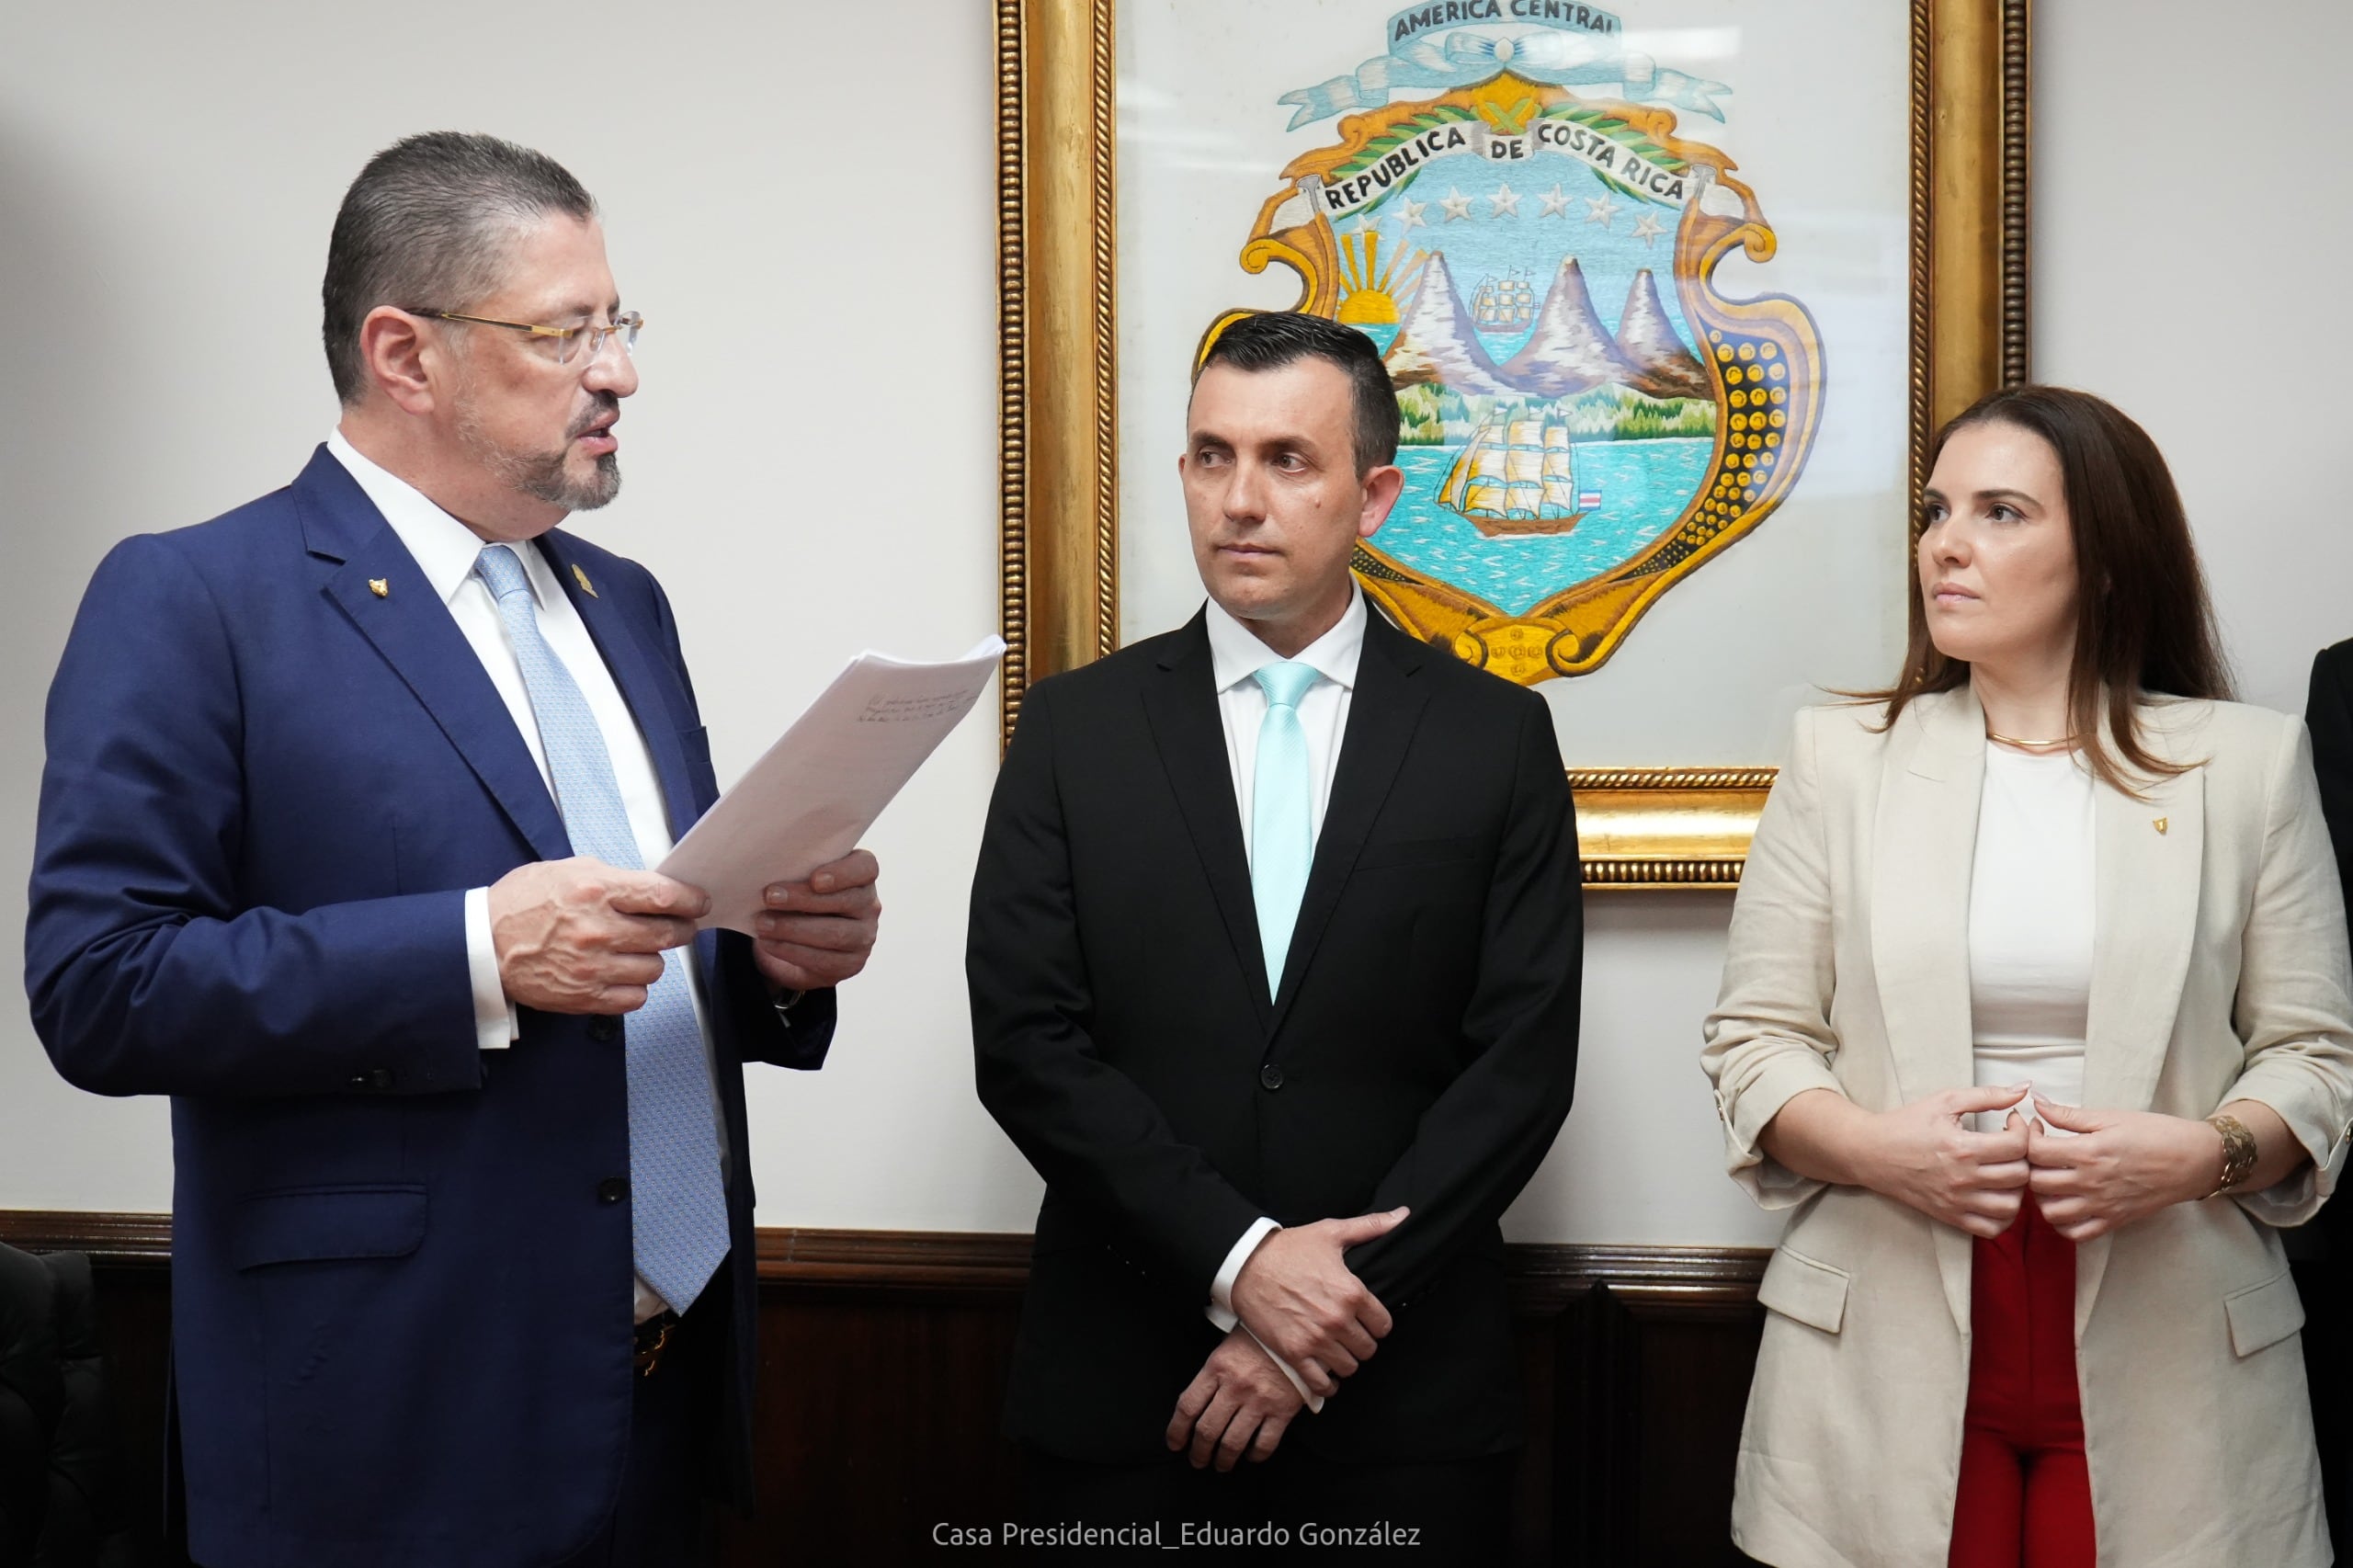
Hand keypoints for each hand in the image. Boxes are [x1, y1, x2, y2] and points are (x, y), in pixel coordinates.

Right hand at [487, 858, 706, 1013]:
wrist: (482, 945)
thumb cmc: (524, 903)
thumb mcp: (568, 870)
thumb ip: (615, 878)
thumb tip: (655, 888)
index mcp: (596, 891)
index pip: (663, 896)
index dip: (691, 900)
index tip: (699, 902)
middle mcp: (598, 930)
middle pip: (668, 934)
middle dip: (681, 929)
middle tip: (679, 926)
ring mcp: (593, 967)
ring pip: (655, 968)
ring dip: (653, 958)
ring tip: (636, 949)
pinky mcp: (585, 997)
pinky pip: (635, 997)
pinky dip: (635, 986)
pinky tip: (621, 972)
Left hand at [753, 849, 880, 992]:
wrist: (801, 941)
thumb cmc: (800, 899)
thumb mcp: (800, 880)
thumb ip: (796, 872)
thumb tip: (769, 873)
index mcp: (862, 875)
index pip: (866, 867)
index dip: (843, 873)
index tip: (814, 879)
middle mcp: (869, 905)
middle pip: (847, 900)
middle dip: (804, 899)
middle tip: (770, 896)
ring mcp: (864, 936)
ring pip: (836, 934)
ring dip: (794, 929)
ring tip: (763, 924)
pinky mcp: (851, 964)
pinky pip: (825, 960)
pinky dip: (792, 951)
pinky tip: (769, 943)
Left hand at [1165, 1329, 1304, 1470]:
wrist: (1297, 1334)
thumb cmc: (1258, 1340)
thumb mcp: (1226, 1349)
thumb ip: (1209, 1376)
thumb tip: (1192, 1407)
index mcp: (1216, 1368)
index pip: (1187, 1406)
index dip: (1176, 1431)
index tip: (1174, 1444)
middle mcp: (1235, 1386)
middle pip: (1207, 1430)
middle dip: (1198, 1452)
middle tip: (1197, 1460)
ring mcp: (1259, 1401)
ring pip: (1233, 1442)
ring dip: (1223, 1460)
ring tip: (1221, 1465)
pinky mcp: (1282, 1411)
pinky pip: (1264, 1444)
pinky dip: (1255, 1456)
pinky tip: (1250, 1456)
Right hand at [1228, 1208, 1405, 1396]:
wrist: (1246, 1263)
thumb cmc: (1289, 1247)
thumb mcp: (1331, 1232)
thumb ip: (1371, 1226)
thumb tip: (1402, 1216)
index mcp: (1352, 1292)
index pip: (1384, 1325)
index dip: (1377, 1324)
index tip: (1368, 1322)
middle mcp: (1338, 1319)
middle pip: (1368, 1349)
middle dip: (1361, 1343)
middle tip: (1350, 1337)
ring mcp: (1316, 1339)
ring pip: (1348, 1368)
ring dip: (1345, 1361)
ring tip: (1336, 1352)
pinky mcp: (1294, 1353)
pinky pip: (1321, 1383)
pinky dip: (1326, 1385)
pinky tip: (1325, 1376)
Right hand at [1850, 1086, 2033, 1237]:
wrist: (1871, 1153)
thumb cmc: (1907, 1124)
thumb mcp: (1945, 1101)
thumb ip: (1987, 1095)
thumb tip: (2025, 1088)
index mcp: (1962, 1147)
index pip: (2018, 1145)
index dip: (2023, 1129)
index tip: (2011, 1122)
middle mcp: (1962, 1178)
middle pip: (2020, 1175)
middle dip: (2023, 1156)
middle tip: (2011, 1145)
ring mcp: (1957, 1202)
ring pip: (2012, 1206)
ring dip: (2017, 1188)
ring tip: (2006, 1171)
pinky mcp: (1952, 1216)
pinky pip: (1993, 1228)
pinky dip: (2004, 1216)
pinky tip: (1997, 1195)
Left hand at [2026, 1097, 2217, 1240]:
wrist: (2194, 1160)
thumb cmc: (2155, 1133)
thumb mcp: (2111, 1117)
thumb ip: (2070, 1115)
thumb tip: (2037, 1104)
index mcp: (2089, 1153)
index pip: (2035, 1152)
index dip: (2027, 1137)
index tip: (2035, 1129)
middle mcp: (2091, 1183)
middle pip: (2036, 1182)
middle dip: (2029, 1166)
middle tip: (2038, 1154)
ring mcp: (2102, 1206)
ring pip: (2050, 1212)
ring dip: (2041, 1197)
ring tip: (2049, 1179)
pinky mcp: (2114, 1221)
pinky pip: (2076, 1234)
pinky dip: (2062, 1224)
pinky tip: (2064, 1204)